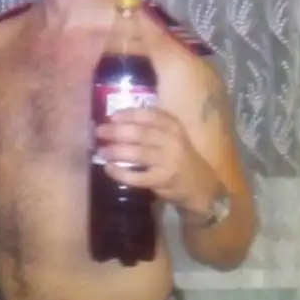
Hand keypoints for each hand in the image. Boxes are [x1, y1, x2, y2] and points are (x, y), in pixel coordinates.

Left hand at [96, 106, 220, 213]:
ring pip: (136, 154)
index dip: (128, 114)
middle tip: (99, 132)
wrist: (200, 185)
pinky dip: (120, 172)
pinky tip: (109, 168)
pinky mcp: (162, 180)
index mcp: (173, 126)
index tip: (111, 116)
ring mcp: (167, 162)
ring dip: (115, 151)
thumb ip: (151, 126)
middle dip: (116, 132)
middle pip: (139, 133)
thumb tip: (117, 120)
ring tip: (100, 151)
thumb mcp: (173, 135)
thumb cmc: (179, 155)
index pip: (148, 115)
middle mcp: (172, 141)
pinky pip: (136, 176)